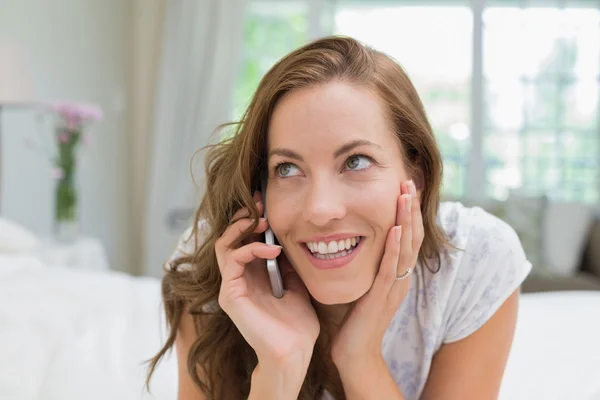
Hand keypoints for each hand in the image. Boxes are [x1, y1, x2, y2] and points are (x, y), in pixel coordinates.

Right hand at [215, 192, 319, 373]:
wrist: (294, 351)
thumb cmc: (297, 324)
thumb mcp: (295, 284)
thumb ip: (286, 264)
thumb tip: (285, 240)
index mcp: (254, 275)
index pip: (244, 239)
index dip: (253, 220)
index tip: (267, 203)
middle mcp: (239, 278)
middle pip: (229, 237)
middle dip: (244, 217)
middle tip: (260, 202)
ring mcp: (232, 286)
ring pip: (224, 244)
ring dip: (242, 227)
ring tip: (263, 221)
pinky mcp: (230, 294)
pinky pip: (232, 260)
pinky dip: (251, 248)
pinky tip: (273, 250)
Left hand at [331, 180, 423, 374]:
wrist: (354, 352)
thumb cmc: (354, 318)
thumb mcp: (363, 282)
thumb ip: (365, 262)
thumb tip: (350, 236)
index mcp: (396, 273)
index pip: (408, 236)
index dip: (409, 211)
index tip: (405, 187)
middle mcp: (400, 277)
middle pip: (412, 236)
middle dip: (411, 208)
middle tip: (409, 180)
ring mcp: (393, 287)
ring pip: (405, 247)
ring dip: (406, 219)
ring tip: (406, 195)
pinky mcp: (381, 297)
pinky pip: (390, 268)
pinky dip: (393, 247)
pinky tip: (394, 228)